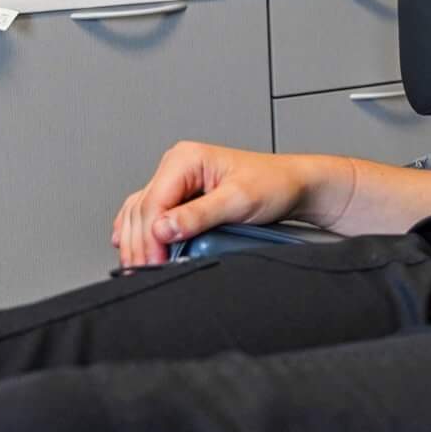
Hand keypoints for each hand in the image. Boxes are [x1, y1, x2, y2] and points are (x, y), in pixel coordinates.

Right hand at [111, 141, 341, 267]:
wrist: (293, 186)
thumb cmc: (274, 184)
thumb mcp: (238, 201)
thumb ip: (199, 215)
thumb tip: (163, 229)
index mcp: (186, 159)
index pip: (153, 202)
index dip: (150, 237)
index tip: (157, 262)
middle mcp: (176, 166)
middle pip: (142, 210)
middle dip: (141, 244)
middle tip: (147, 272)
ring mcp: (176, 181)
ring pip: (139, 213)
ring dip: (137, 242)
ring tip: (141, 268)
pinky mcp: (180, 197)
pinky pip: (147, 215)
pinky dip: (140, 235)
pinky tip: (138, 250)